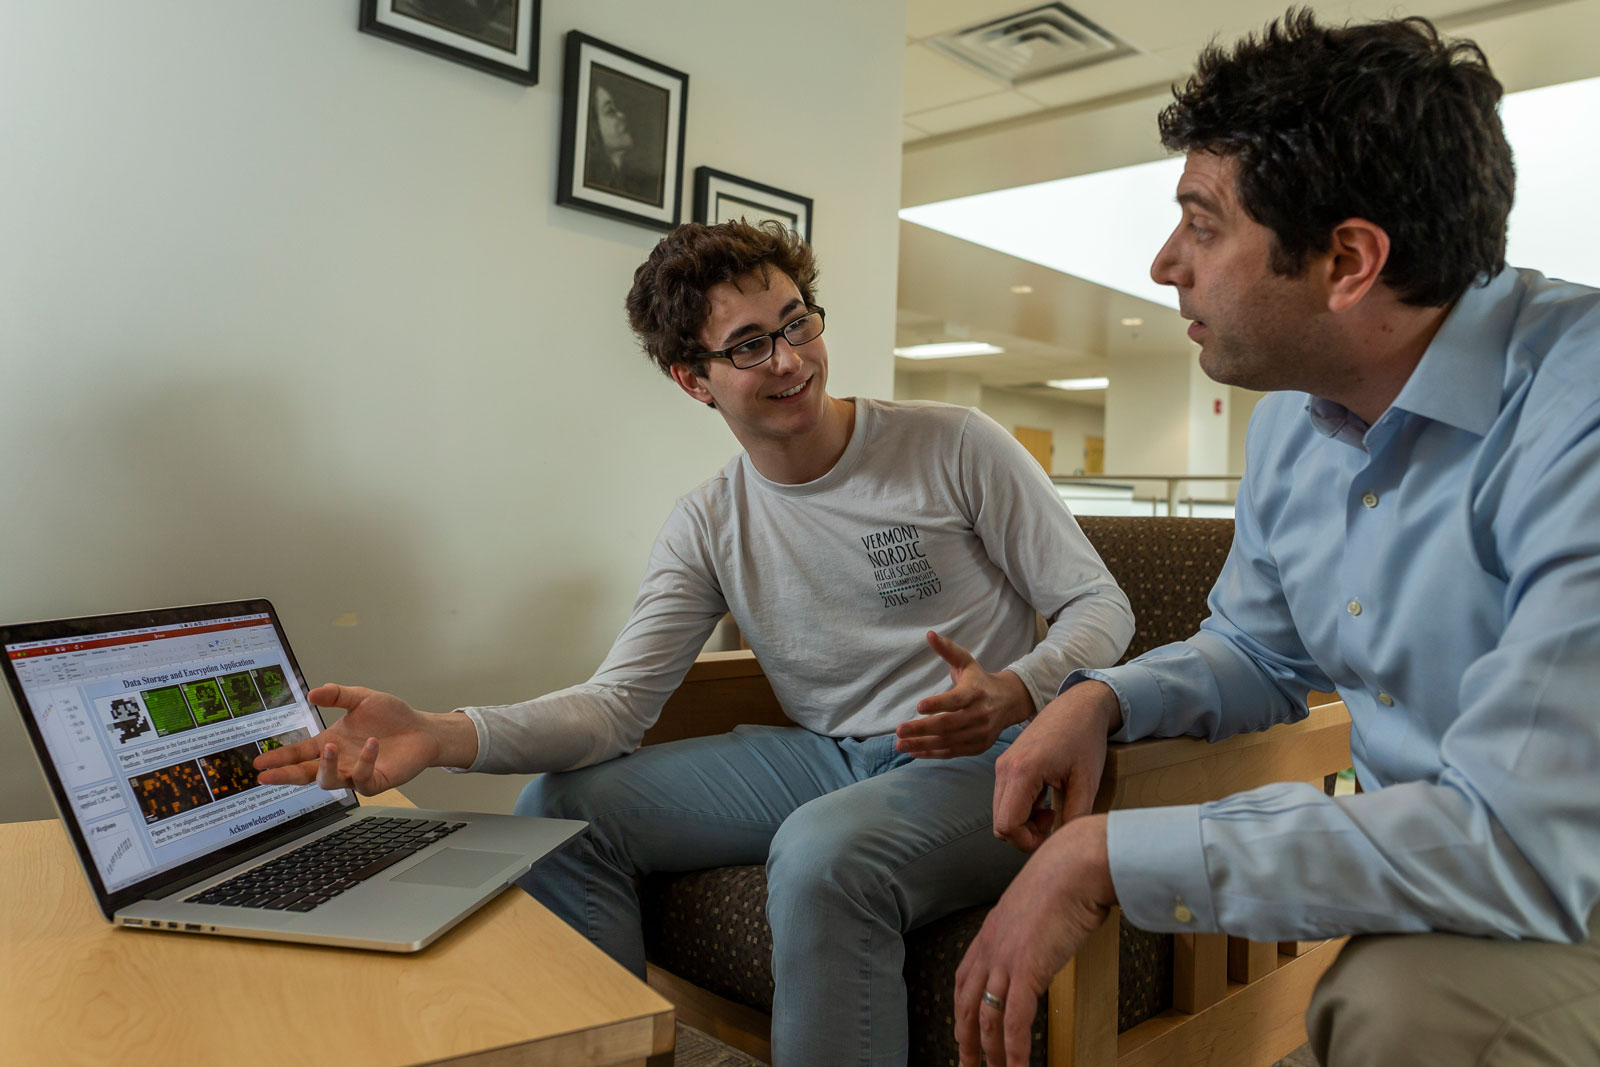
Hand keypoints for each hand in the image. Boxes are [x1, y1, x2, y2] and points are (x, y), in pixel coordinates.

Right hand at [252, 684, 474, 794]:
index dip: (279, 759)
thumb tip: (312, 693)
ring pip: (330, 781)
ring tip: (330, 747)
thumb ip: (338, 695)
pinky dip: (365, 761)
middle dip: (285, 775)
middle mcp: (339, 761)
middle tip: (266, 776)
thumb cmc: (391, 716)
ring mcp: (356, 773)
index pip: (298, 754)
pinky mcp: (376, 781)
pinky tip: (372, 744)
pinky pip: (363, 778)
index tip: (259, 762)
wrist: (421, 729)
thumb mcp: (361, 698)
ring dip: (327, 766)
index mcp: (330, 743)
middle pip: (305, 773)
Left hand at [896, 631, 1032, 758]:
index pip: (956, 700)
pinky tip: (914, 751)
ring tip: (900, 744)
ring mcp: (980, 733)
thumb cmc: (979, 680)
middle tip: (899, 730)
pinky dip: (932, 753)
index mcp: (976, 692)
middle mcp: (980, 714)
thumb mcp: (966, 662)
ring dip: (922, 744)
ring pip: (948, 741)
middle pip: (948, 724)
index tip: (919, 706)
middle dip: (922, 729)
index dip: (938, 703)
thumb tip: (929, 634)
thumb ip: (947, 650)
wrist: (1008, 702)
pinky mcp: (977, 746)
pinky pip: (952, 752)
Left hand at [955, 816, 1116, 1066]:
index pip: (964, 979)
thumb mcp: (1037, 904)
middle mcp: (990, 947)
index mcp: (991, 931)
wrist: (1077, 864)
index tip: (962, 1029)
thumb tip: (1044, 939)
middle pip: (966, 1005)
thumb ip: (1032, 927)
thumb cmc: (1066, 877)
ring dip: (988, 1054)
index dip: (961, 1008)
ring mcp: (1005, 960)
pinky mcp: (1026, 970)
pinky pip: (1013, 1021)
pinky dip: (1013, 1051)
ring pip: (986, 1019)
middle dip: (964, 1040)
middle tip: (966, 1065)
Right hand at [992, 680, 1119, 852]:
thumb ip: (1076, 816)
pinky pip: (1004, 800)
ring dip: (1023, 822)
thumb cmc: (1084, 739)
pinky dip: (1021, 810)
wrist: (1077, 707)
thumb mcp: (1087, 782)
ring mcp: (1002, 766)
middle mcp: (1005, 769)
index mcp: (1023, 772)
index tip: (1054, 829)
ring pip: (1000, 814)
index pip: (1007, 826)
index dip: (1028, 842)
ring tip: (1051, 811)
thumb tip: (1064, 843)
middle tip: (1054, 821)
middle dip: (1025, 835)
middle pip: (1000, 824)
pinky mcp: (1005, 765)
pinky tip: (1044, 800)